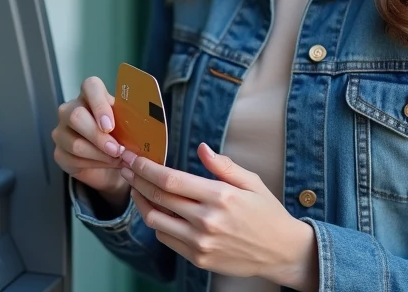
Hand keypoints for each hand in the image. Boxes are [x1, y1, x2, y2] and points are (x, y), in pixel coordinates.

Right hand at [51, 77, 128, 208]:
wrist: (112, 163)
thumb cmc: (122, 136)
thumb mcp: (129, 125)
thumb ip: (133, 121)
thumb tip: (148, 125)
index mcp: (90, 95)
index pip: (90, 87)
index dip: (99, 104)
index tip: (110, 124)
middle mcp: (71, 109)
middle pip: (76, 116)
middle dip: (99, 136)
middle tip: (117, 149)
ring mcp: (61, 131)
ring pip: (74, 142)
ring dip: (99, 154)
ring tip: (117, 159)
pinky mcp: (59, 152)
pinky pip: (72, 159)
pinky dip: (94, 164)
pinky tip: (106, 164)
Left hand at [121, 143, 317, 290]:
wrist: (281, 252)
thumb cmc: (267, 213)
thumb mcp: (252, 183)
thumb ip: (224, 166)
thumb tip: (201, 148)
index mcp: (219, 196)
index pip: (170, 179)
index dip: (146, 167)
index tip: (133, 157)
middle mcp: (206, 220)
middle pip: (158, 197)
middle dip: (137, 179)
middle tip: (126, 166)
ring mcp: (200, 242)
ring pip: (156, 220)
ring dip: (141, 202)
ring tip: (137, 188)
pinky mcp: (198, 258)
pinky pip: (166, 239)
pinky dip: (157, 223)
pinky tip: (156, 210)